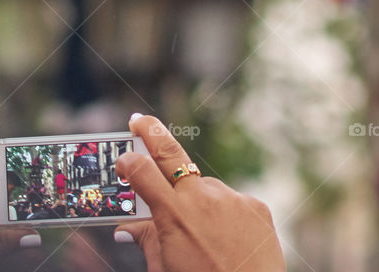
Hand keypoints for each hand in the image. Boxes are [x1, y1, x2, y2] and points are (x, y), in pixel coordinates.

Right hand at [114, 114, 285, 271]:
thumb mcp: (164, 268)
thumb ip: (147, 240)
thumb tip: (126, 229)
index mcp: (172, 214)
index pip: (140, 169)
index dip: (127, 161)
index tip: (122, 162)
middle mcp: (201, 198)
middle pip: (170, 152)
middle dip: (151, 131)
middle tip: (138, 120)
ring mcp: (231, 198)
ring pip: (204, 188)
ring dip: (198, 202)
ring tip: (206, 236)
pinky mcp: (256, 205)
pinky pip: (231, 201)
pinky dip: (225, 215)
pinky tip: (228, 239)